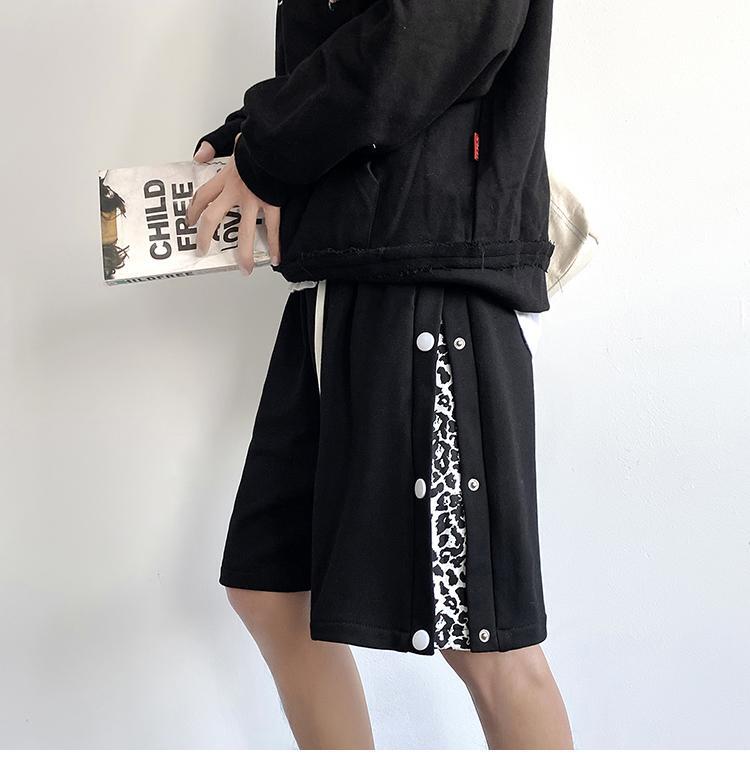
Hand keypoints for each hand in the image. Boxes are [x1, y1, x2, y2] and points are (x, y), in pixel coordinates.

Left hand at [187, 141, 280, 275]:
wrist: (278, 141)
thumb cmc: (259, 140)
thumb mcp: (231, 135)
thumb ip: (214, 144)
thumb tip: (200, 154)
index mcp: (225, 176)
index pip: (202, 196)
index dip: (193, 210)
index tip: (190, 221)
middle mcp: (235, 191)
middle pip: (212, 218)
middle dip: (205, 237)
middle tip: (202, 251)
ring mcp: (253, 199)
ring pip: (244, 231)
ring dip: (243, 253)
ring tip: (244, 268)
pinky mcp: (272, 202)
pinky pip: (272, 227)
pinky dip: (275, 244)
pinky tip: (276, 257)